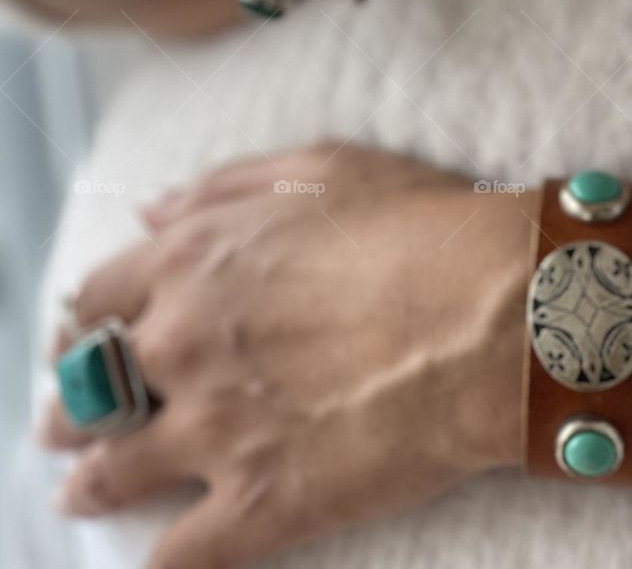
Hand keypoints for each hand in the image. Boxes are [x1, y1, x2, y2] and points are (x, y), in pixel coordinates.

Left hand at [39, 145, 535, 568]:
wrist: (493, 313)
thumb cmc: (420, 223)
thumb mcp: (322, 167)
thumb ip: (224, 187)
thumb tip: (150, 210)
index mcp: (194, 260)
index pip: (98, 295)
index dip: (90, 317)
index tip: (91, 332)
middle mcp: (184, 343)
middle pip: (90, 386)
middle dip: (73, 403)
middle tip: (72, 417)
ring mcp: (215, 430)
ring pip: (113, 471)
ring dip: (90, 481)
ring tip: (84, 489)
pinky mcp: (260, 504)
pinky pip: (176, 555)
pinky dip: (157, 559)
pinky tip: (154, 556)